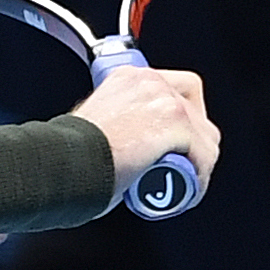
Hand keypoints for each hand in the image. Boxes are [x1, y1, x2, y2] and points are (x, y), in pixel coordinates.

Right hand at [72, 64, 216, 207]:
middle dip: (192, 140)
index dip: (181, 114)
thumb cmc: (70, 153)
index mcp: (130, 77)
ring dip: (197, 161)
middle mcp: (151, 83)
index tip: (175, 137)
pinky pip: (204, 156)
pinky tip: (186, 192)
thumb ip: (114, 120)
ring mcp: (166, 102)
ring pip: (205, 135)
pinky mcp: (177, 126)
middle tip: (179, 164)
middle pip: (195, 110)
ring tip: (182, 183)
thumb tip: (122, 140)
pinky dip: (199, 178)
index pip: (174, 88)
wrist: (65, 163)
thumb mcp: (94, 120)